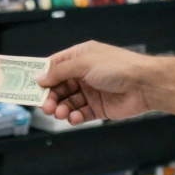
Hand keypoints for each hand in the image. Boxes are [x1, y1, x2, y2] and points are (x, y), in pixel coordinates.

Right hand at [38, 41, 157, 123]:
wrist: (145, 85)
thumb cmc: (116, 67)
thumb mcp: (84, 63)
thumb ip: (60, 71)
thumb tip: (39, 78)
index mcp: (80, 57)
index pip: (54, 66)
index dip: (42, 76)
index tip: (29, 86)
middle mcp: (84, 74)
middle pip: (59, 86)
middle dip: (50, 96)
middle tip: (46, 106)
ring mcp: (91, 91)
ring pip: (68, 101)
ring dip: (61, 108)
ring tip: (60, 112)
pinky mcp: (98, 108)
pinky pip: (80, 113)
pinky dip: (74, 116)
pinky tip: (73, 117)